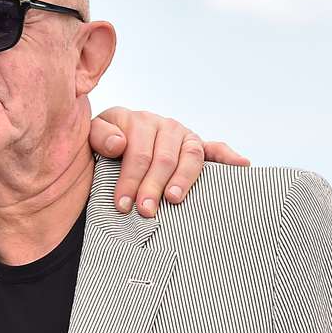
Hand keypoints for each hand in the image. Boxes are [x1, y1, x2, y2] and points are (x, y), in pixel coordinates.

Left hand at [89, 108, 248, 216]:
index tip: (123, 204)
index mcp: (134, 120)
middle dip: (153, 187)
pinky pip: (215, 149)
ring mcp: (182, 135)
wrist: (105, 148)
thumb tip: (119, 143)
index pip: (136, 152)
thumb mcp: (90, 139)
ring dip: (184, 179)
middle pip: (163, 158)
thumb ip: (99, 136)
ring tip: (174, 199)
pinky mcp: (197, 145)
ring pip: (190, 156)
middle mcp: (161, 125)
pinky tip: (242, 165)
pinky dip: (229, 157)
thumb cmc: (99, 149)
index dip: (129, 179)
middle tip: (146, 212)